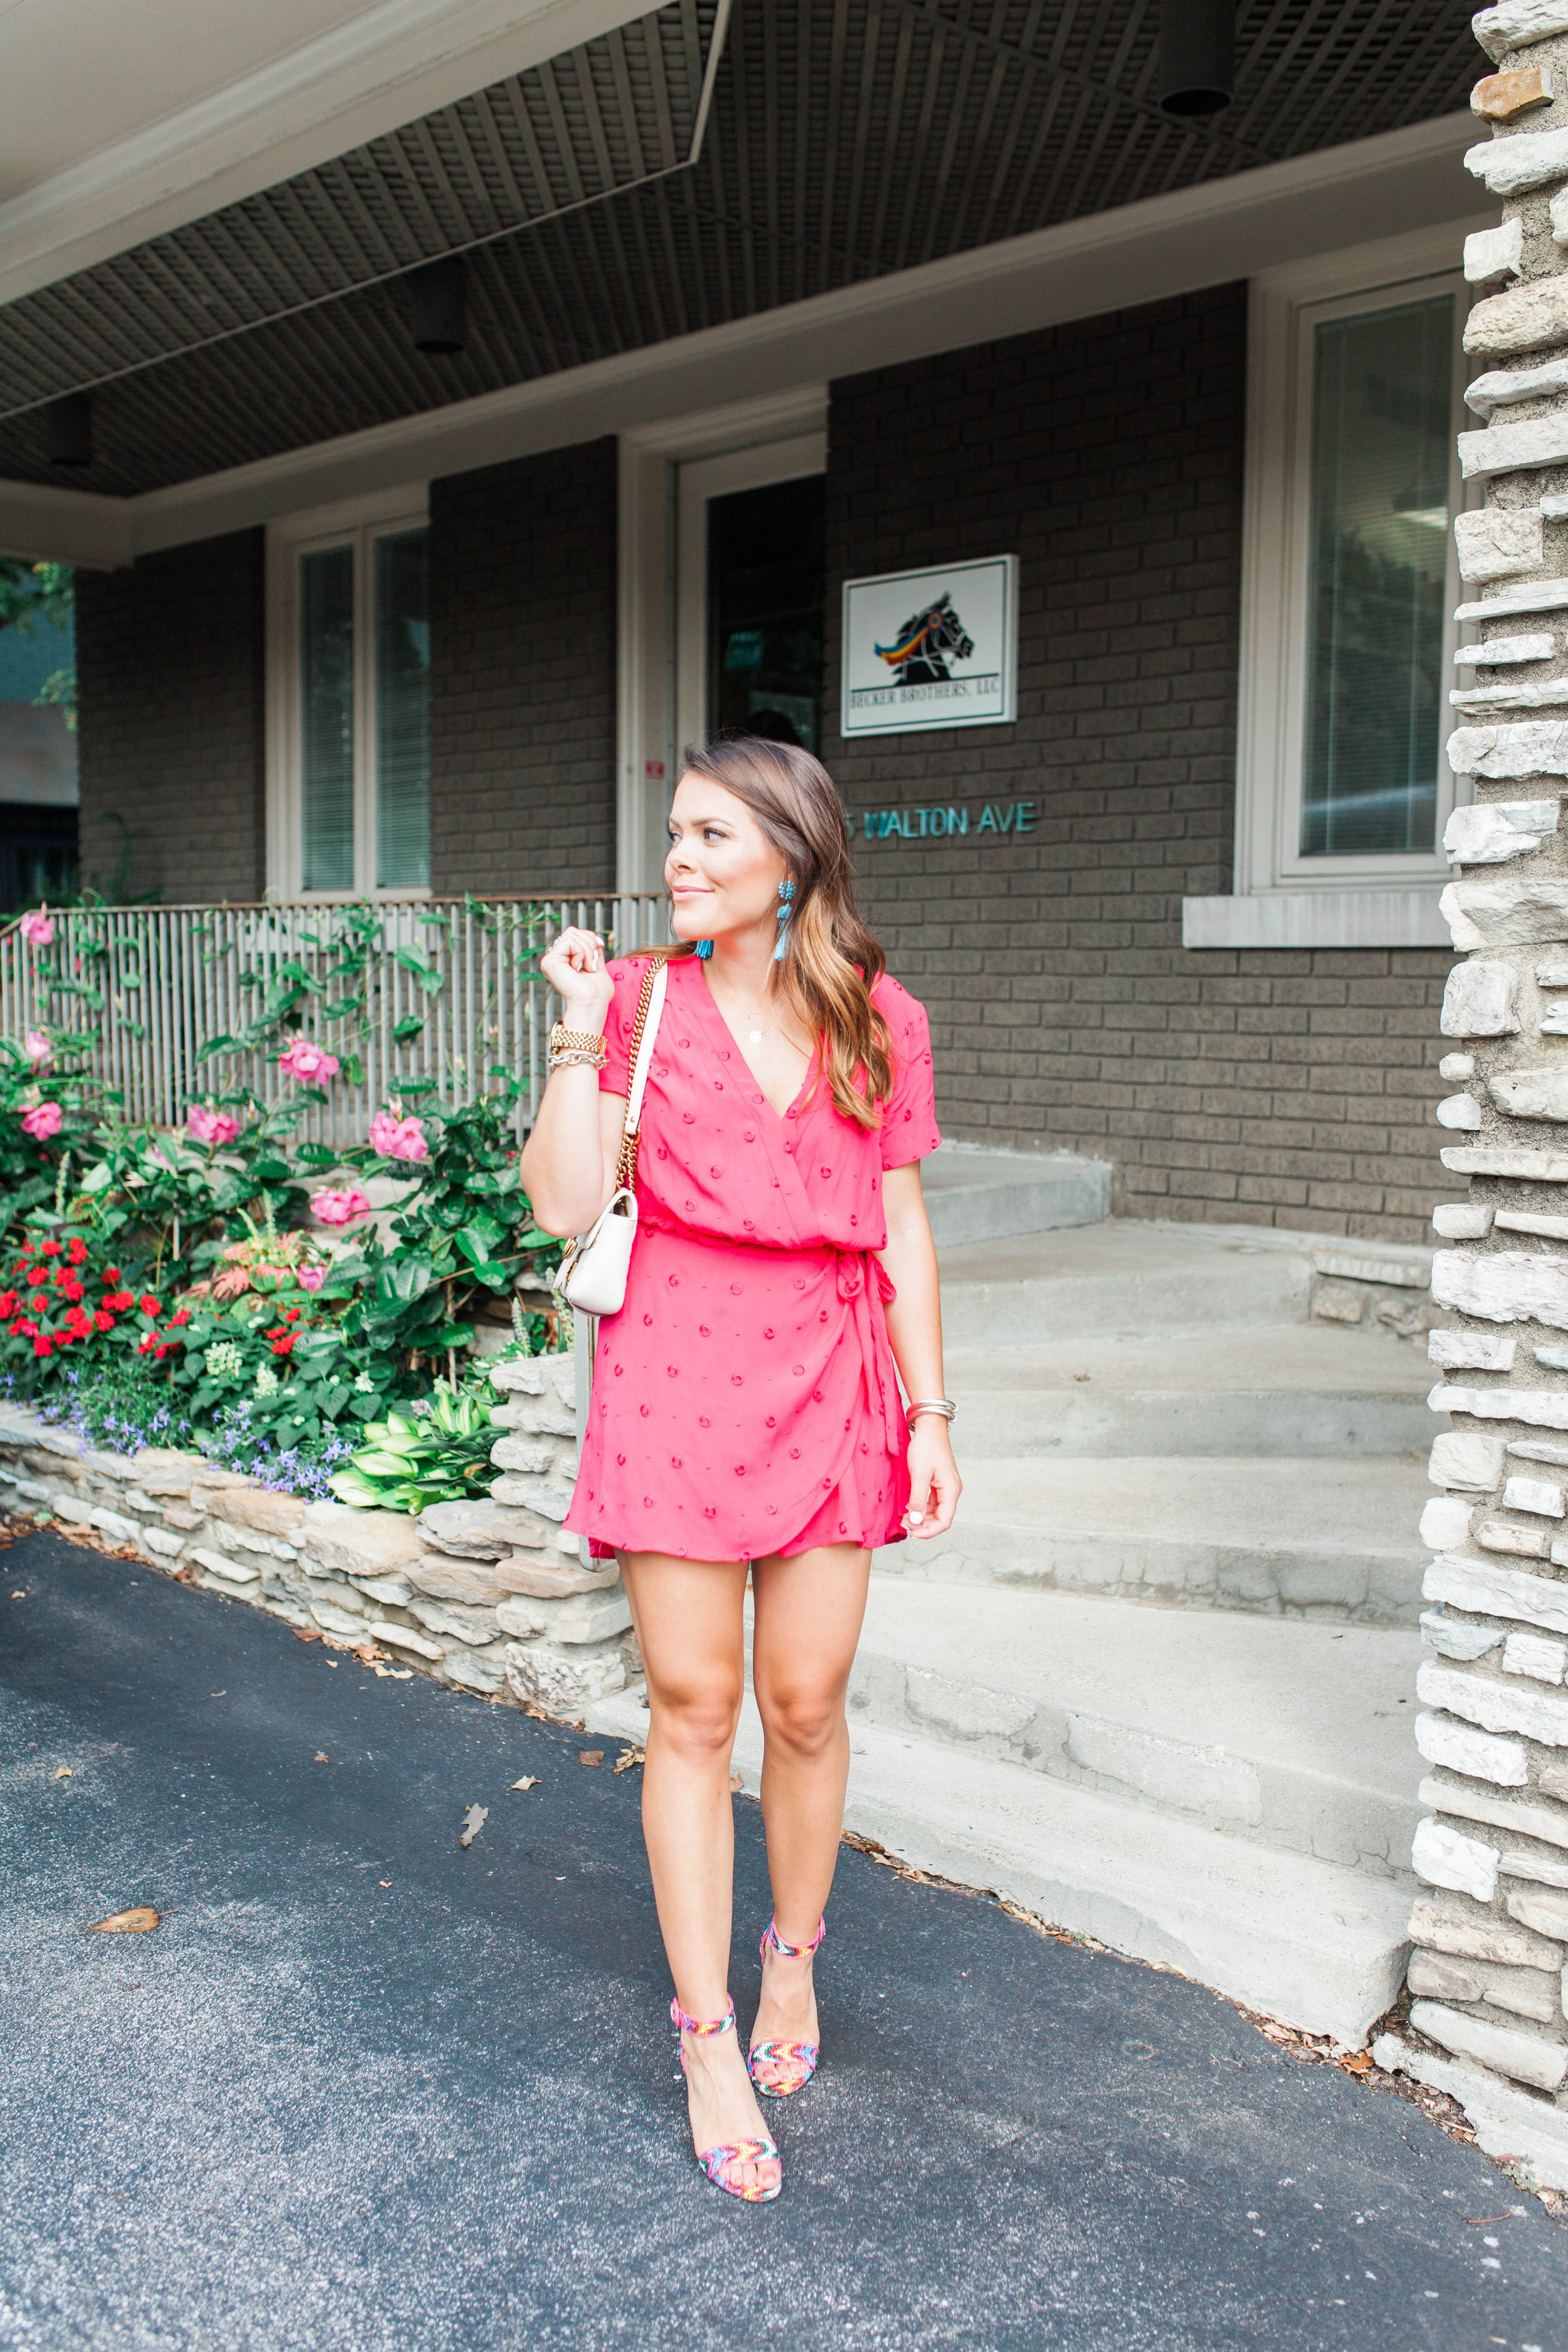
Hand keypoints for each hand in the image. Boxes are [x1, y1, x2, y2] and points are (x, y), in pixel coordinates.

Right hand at [540, 928, 613, 1023]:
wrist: (593, 1004)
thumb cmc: (597, 992)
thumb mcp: (597, 965)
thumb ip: (593, 951)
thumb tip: (595, 938)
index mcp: (563, 960)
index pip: (574, 933)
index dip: (590, 938)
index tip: (599, 949)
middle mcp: (554, 959)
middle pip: (572, 931)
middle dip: (590, 943)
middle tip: (592, 964)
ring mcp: (549, 960)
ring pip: (572, 935)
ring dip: (588, 951)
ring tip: (588, 968)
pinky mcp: (549, 961)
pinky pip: (570, 942)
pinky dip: (582, 953)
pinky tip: (580, 968)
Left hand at [904, 1419, 959, 1538]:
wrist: (929, 1428)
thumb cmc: (926, 1448)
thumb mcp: (919, 1474)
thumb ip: (917, 1499)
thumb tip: (916, 1521)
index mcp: (951, 1491)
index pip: (944, 1521)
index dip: (928, 1531)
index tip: (912, 1533)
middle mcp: (951, 1491)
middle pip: (940, 1518)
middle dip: (922, 1525)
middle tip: (903, 1524)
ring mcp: (946, 1487)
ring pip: (935, 1511)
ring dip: (921, 1517)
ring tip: (904, 1517)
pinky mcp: (939, 1483)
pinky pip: (932, 1502)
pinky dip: (921, 1507)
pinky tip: (908, 1507)